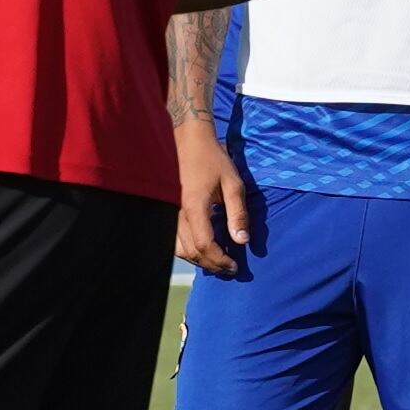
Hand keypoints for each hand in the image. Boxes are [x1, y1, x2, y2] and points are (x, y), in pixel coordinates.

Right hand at [175, 120, 251, 275]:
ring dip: (198, 260)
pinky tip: (201, 248)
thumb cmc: (213, 160)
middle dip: (211, 264)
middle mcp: (177, 214)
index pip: (204, 245)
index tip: (235, 266)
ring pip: (179, 249)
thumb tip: (243, 241)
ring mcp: (169, 213)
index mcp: (194, 207)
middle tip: (229, 269)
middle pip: (191, 252)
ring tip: (216, 261)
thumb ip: (238, 214)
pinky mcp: (167, 211)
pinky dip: (187, 250)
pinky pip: (173, 239)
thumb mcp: (233, 184)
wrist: (188, 140)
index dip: (219, 260)